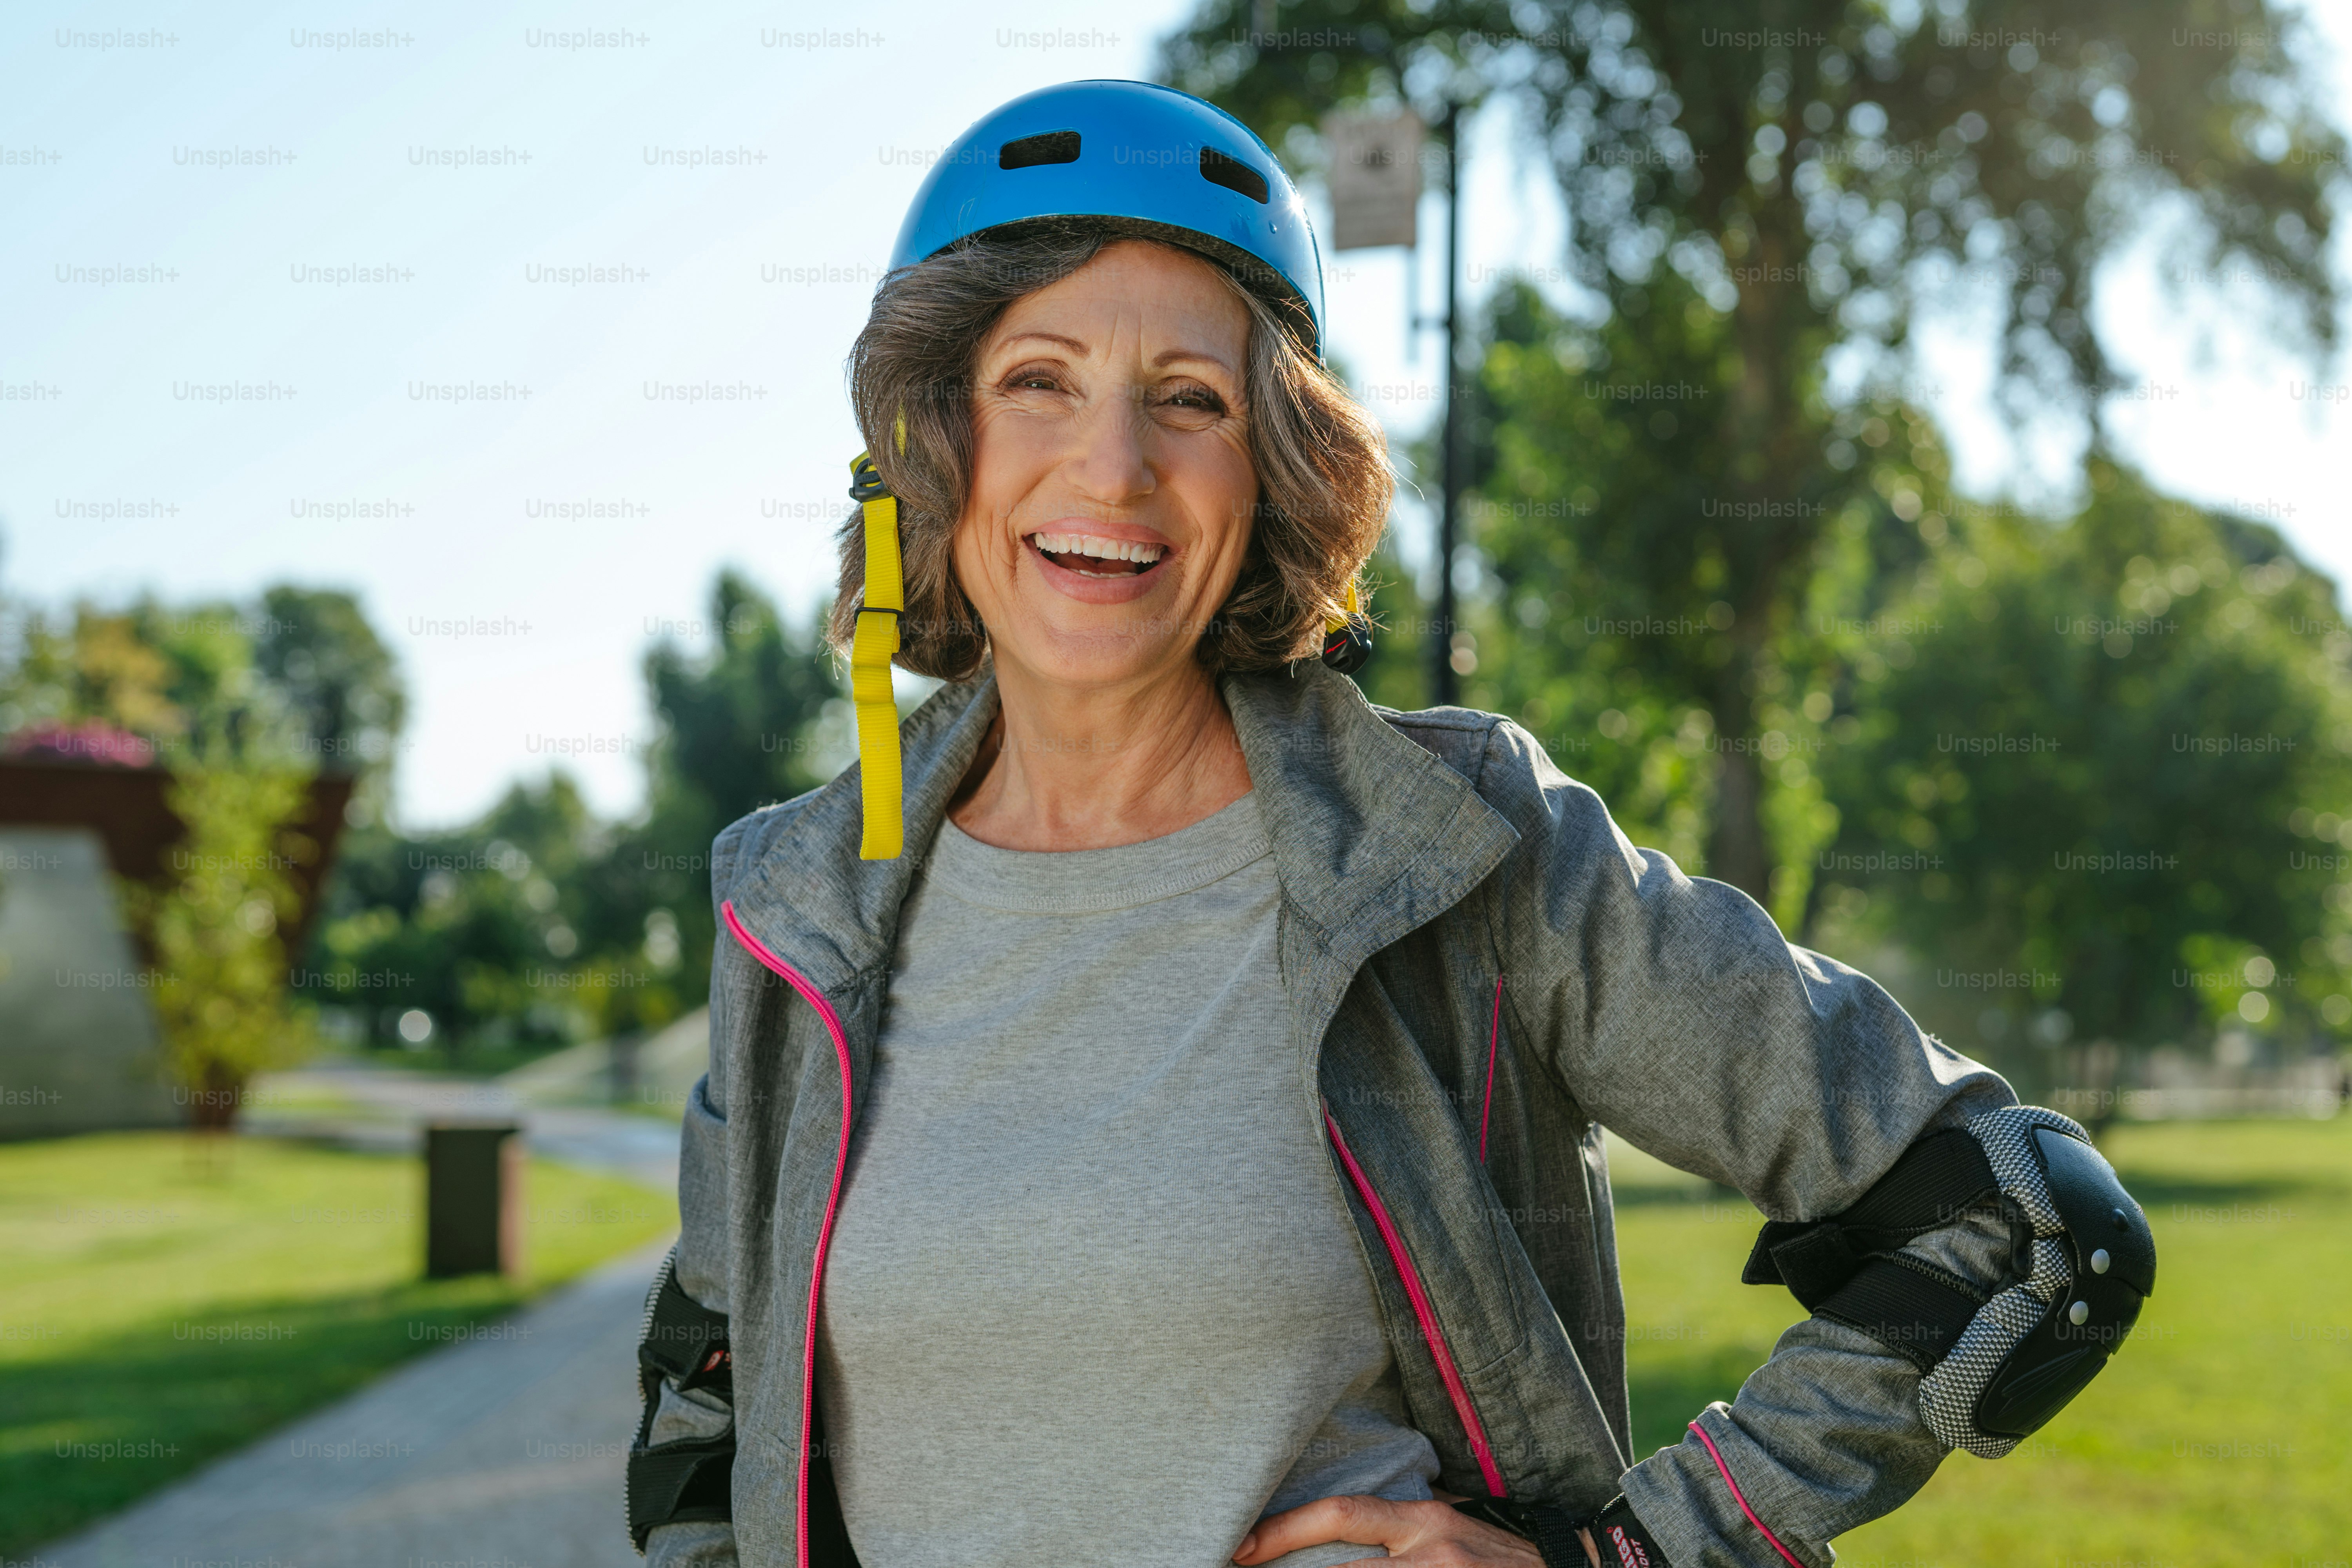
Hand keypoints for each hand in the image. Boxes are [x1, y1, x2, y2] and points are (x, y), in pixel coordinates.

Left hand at [1231, 1494, 1553, 1565]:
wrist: (1582, 1567)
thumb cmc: (1505, 1557)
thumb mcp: (1452, 1528)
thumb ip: (1402, 1531)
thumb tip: (1341, 1536)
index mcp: (1424, 1521)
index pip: (1340, 1516)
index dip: (1282, 1531)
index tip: (1239, 1547)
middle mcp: (1431, 1553)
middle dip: (1287, 1567)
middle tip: (1236, 1566)